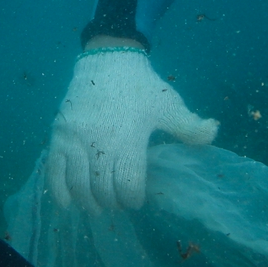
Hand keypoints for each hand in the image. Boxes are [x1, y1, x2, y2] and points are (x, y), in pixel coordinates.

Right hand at [46, 47, 217, 211]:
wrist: (108, 59)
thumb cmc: (141, 86)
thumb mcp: (169, 105)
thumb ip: (190, 126)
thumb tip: (214, 132)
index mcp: (129, 139)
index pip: (128, 185)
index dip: (134, 199)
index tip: (137, 199)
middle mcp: (99, 142)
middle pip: (102, 189)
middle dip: (112, 202)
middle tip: (118, 202)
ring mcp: (75, 139)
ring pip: (78, 184)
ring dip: (88, 202)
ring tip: (97, 207)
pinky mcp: (59, 135)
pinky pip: (53, 170)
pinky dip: (60, 191)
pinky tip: (69, 203)